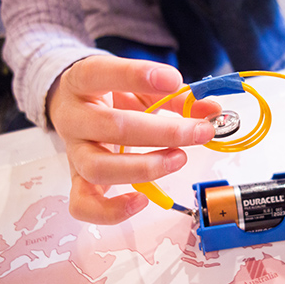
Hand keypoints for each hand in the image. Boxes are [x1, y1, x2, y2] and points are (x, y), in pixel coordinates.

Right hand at [48, 56, 220, 224]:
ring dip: (146, 168)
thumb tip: (212, 110)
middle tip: (199, 132)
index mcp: (82, 82)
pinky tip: (143, 200)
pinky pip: (84, 205)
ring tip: (179, 159)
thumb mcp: (140, 86)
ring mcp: (73, 152)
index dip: (137, 77)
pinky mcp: (78, 181)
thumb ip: (174, 96)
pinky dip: (113, 210)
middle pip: (112, 127)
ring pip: (99, 168)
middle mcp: (73, 118)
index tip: (174, 81)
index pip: (101, 73)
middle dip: (164, 132)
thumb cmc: (111, 96)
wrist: (75, 108)